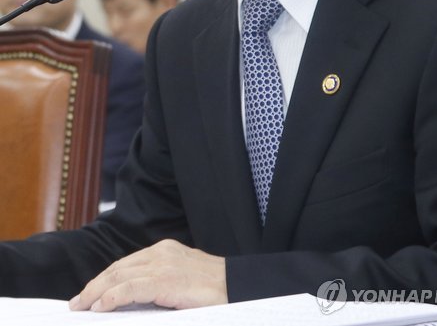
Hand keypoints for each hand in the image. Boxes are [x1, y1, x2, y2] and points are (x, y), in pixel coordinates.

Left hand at [69, 239, 226, 311]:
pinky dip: (111, 297)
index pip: (126, 264)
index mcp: (165, 250)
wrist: (239, 287)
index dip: (104, 279)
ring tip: (81, 306)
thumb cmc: (214, 290)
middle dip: (94, 285)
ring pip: (119, 276)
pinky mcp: (165, 280)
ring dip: (96, 292)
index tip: (89, 293)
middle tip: (77, 303)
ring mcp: (163, 264)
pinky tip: (99, 307)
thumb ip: (159, 285)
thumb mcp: (182, 283)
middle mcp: (161, 252)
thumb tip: (133, 302)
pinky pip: (130, 288)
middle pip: (118, 268)